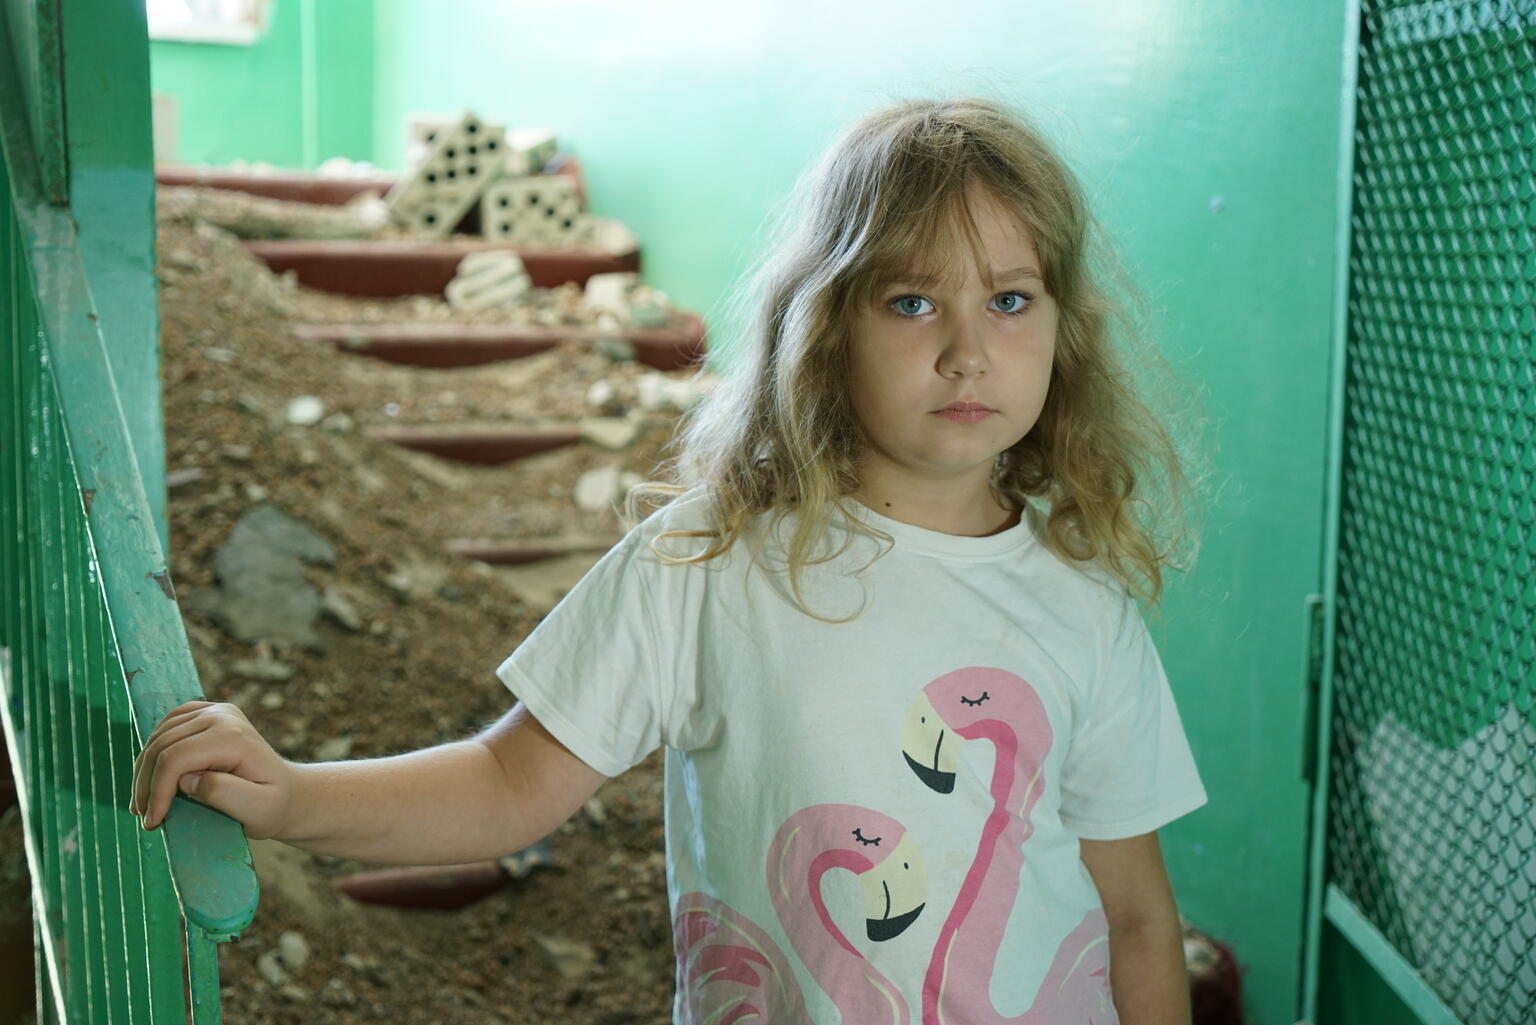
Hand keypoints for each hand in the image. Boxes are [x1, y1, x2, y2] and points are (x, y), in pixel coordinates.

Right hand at [129, 701, 296, 838]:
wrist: (286, 792)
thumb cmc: (271, 806)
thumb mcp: (257, 809)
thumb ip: (224, 794)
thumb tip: (188, 779)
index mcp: (233, 737)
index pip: (176, 758)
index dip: (158, 790)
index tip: (153, 821)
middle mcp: (222, 716)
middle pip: (162, 746)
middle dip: (146, 785)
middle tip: (144, 818)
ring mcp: (213, 711)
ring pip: (158, 736)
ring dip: (144, 771)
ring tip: (144, 805)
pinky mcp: (205, 713)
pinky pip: (165, 728)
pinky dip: (152, 754)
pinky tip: (152, 779)